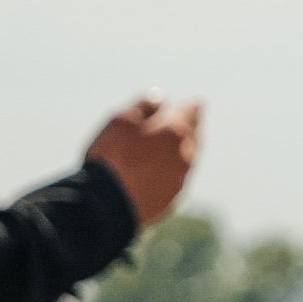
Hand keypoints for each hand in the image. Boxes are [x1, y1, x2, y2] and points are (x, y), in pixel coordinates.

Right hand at [86, 97, 201, 227]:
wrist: (106, 203)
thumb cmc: (111, 157)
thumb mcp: (121, 121)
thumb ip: (143, 107)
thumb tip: (158, 98)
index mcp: (175, 132)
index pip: (190, 112)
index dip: (191, 106)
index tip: (196, 103)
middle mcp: (184, 155)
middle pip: (193, 136)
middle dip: (191, 126)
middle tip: (191, 120)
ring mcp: (180, 177)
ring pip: (188, 157)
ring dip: (185, 147)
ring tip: (179, 142)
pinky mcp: (172, 197)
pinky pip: (178, 175)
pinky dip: (175, 166)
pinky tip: (166, 167)